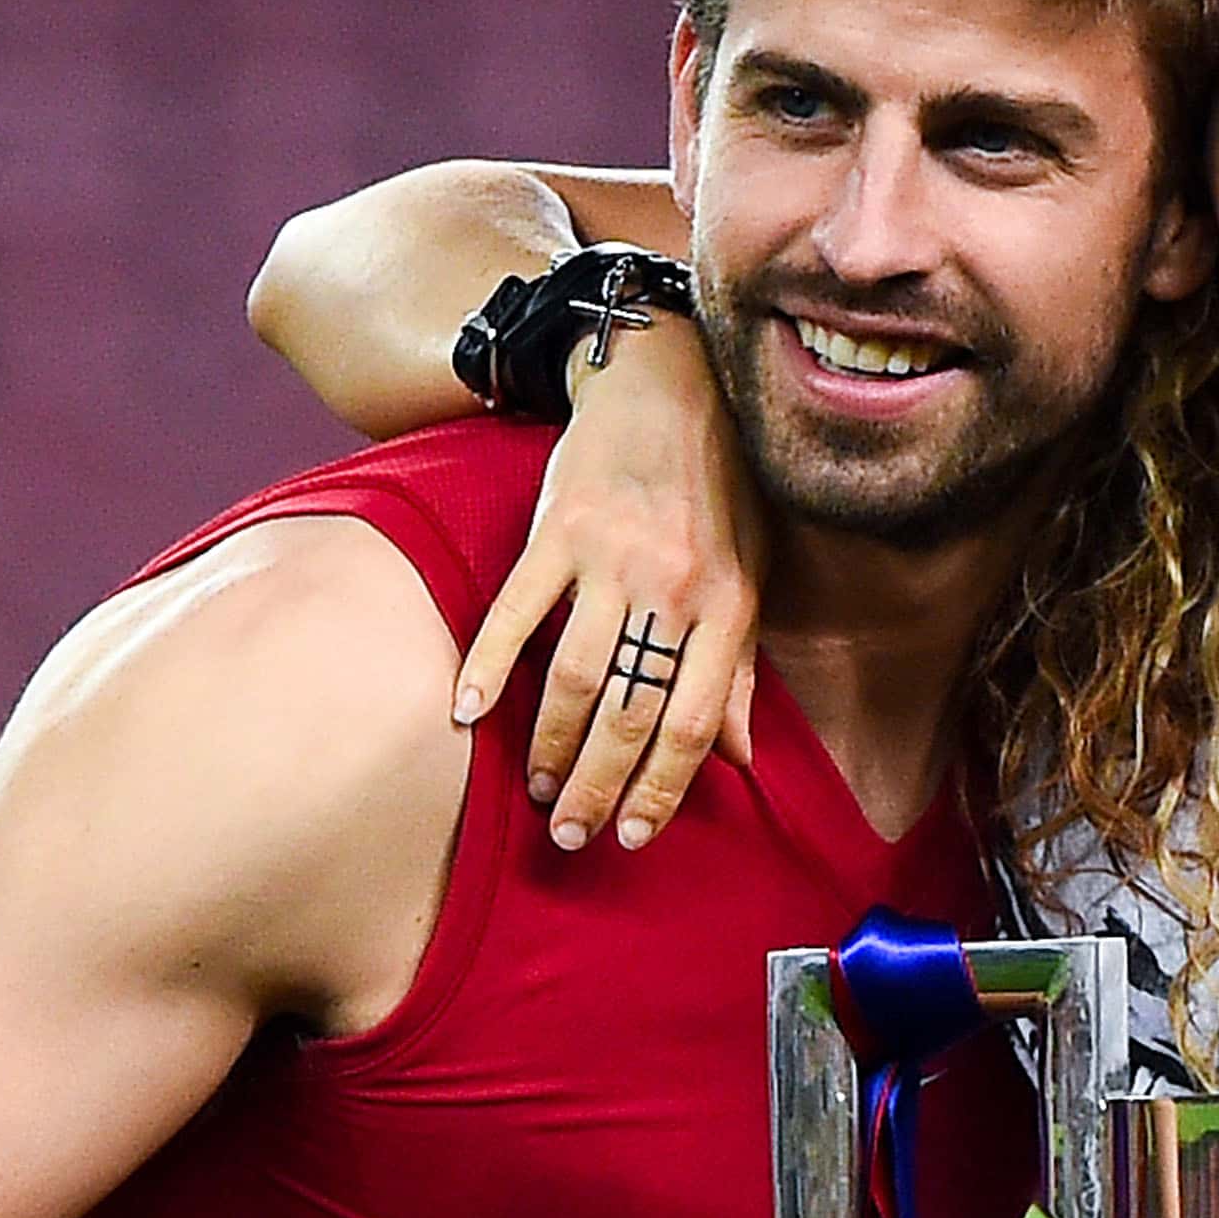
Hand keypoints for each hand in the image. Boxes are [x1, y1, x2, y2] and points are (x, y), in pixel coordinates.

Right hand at [453, 322, 764, 853]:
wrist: (669, 383)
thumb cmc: (718, 488)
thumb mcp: (751, 574)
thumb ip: (741, 668)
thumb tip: (739, 758)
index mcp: (727, 607)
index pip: (693, 722)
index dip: (662, 788)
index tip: (633, 834)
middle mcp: (672, 588)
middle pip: (631, 712)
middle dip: (597, 786)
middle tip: (570, 834)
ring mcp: (611, 558)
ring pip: (577, 676)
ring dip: (549, 745)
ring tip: (534, 792)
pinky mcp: (557, 530)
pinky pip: (516, 611)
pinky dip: (489, 665)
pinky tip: (467, 712)